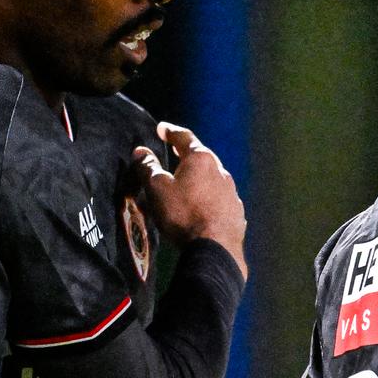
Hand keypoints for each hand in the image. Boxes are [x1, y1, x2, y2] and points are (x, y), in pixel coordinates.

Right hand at [133, 123, 247, 278]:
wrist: (215, 249)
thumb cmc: (183, 215)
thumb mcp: (157, 189)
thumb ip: (148, 168)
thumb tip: (140, 151)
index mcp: (201, 160)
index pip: (184, 138)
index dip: (170, 132)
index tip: (162, 128)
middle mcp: (221, 171)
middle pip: (202, 157)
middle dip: (187, 153)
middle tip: (176, 150)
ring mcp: (232, 192)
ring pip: (213, 178)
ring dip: (200, 177)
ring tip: (189, 182)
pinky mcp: (236, 213)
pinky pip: (219, 198)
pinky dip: (208, 197)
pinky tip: (204, 205)